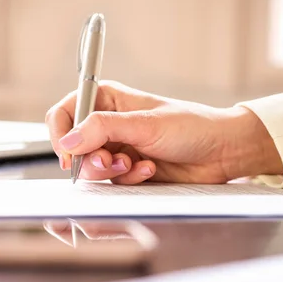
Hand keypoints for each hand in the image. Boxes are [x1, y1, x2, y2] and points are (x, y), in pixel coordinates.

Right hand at [45, 80, 282, 184]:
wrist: (221, 152)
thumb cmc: (190, 126)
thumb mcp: (144, 124)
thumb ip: (102, 130)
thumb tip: (68, 142)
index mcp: (107, 99)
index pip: (65, 112)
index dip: (61, 133)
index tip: (69, 153)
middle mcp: (107, 123)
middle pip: (74, 145)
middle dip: (91, 158)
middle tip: (110, 161)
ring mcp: (117, 147)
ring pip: (91, 167)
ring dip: (112, 170)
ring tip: (136, 164)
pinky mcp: (127, 169)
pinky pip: (112, 181)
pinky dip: (129, 179)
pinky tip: (150, 170)